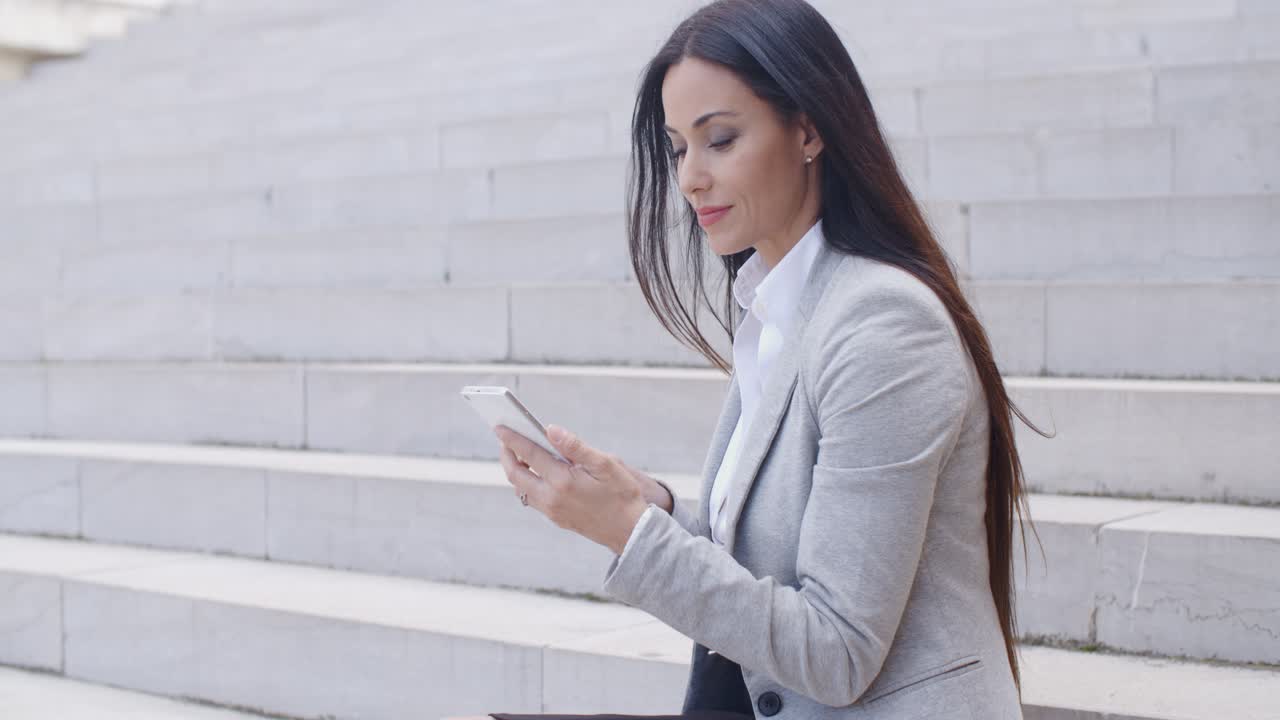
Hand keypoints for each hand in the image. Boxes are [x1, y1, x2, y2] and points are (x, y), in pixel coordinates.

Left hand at [494, 423, 650, 554]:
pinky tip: (535, 473)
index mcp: (563, 480)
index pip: (529, 454)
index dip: (512, 438)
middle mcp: (551, 497)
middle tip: (505, 438)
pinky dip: (526, 483)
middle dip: (507, 454)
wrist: (630, 530)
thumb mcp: (606, 464)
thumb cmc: (622, 494)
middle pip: (515, 474)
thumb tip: (551, 430)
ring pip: (520, 488)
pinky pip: (531, 499)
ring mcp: (551, 510)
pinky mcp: (555, 518)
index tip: (500, 427)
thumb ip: (575, 447)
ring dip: (515, 470)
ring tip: (519, 453)